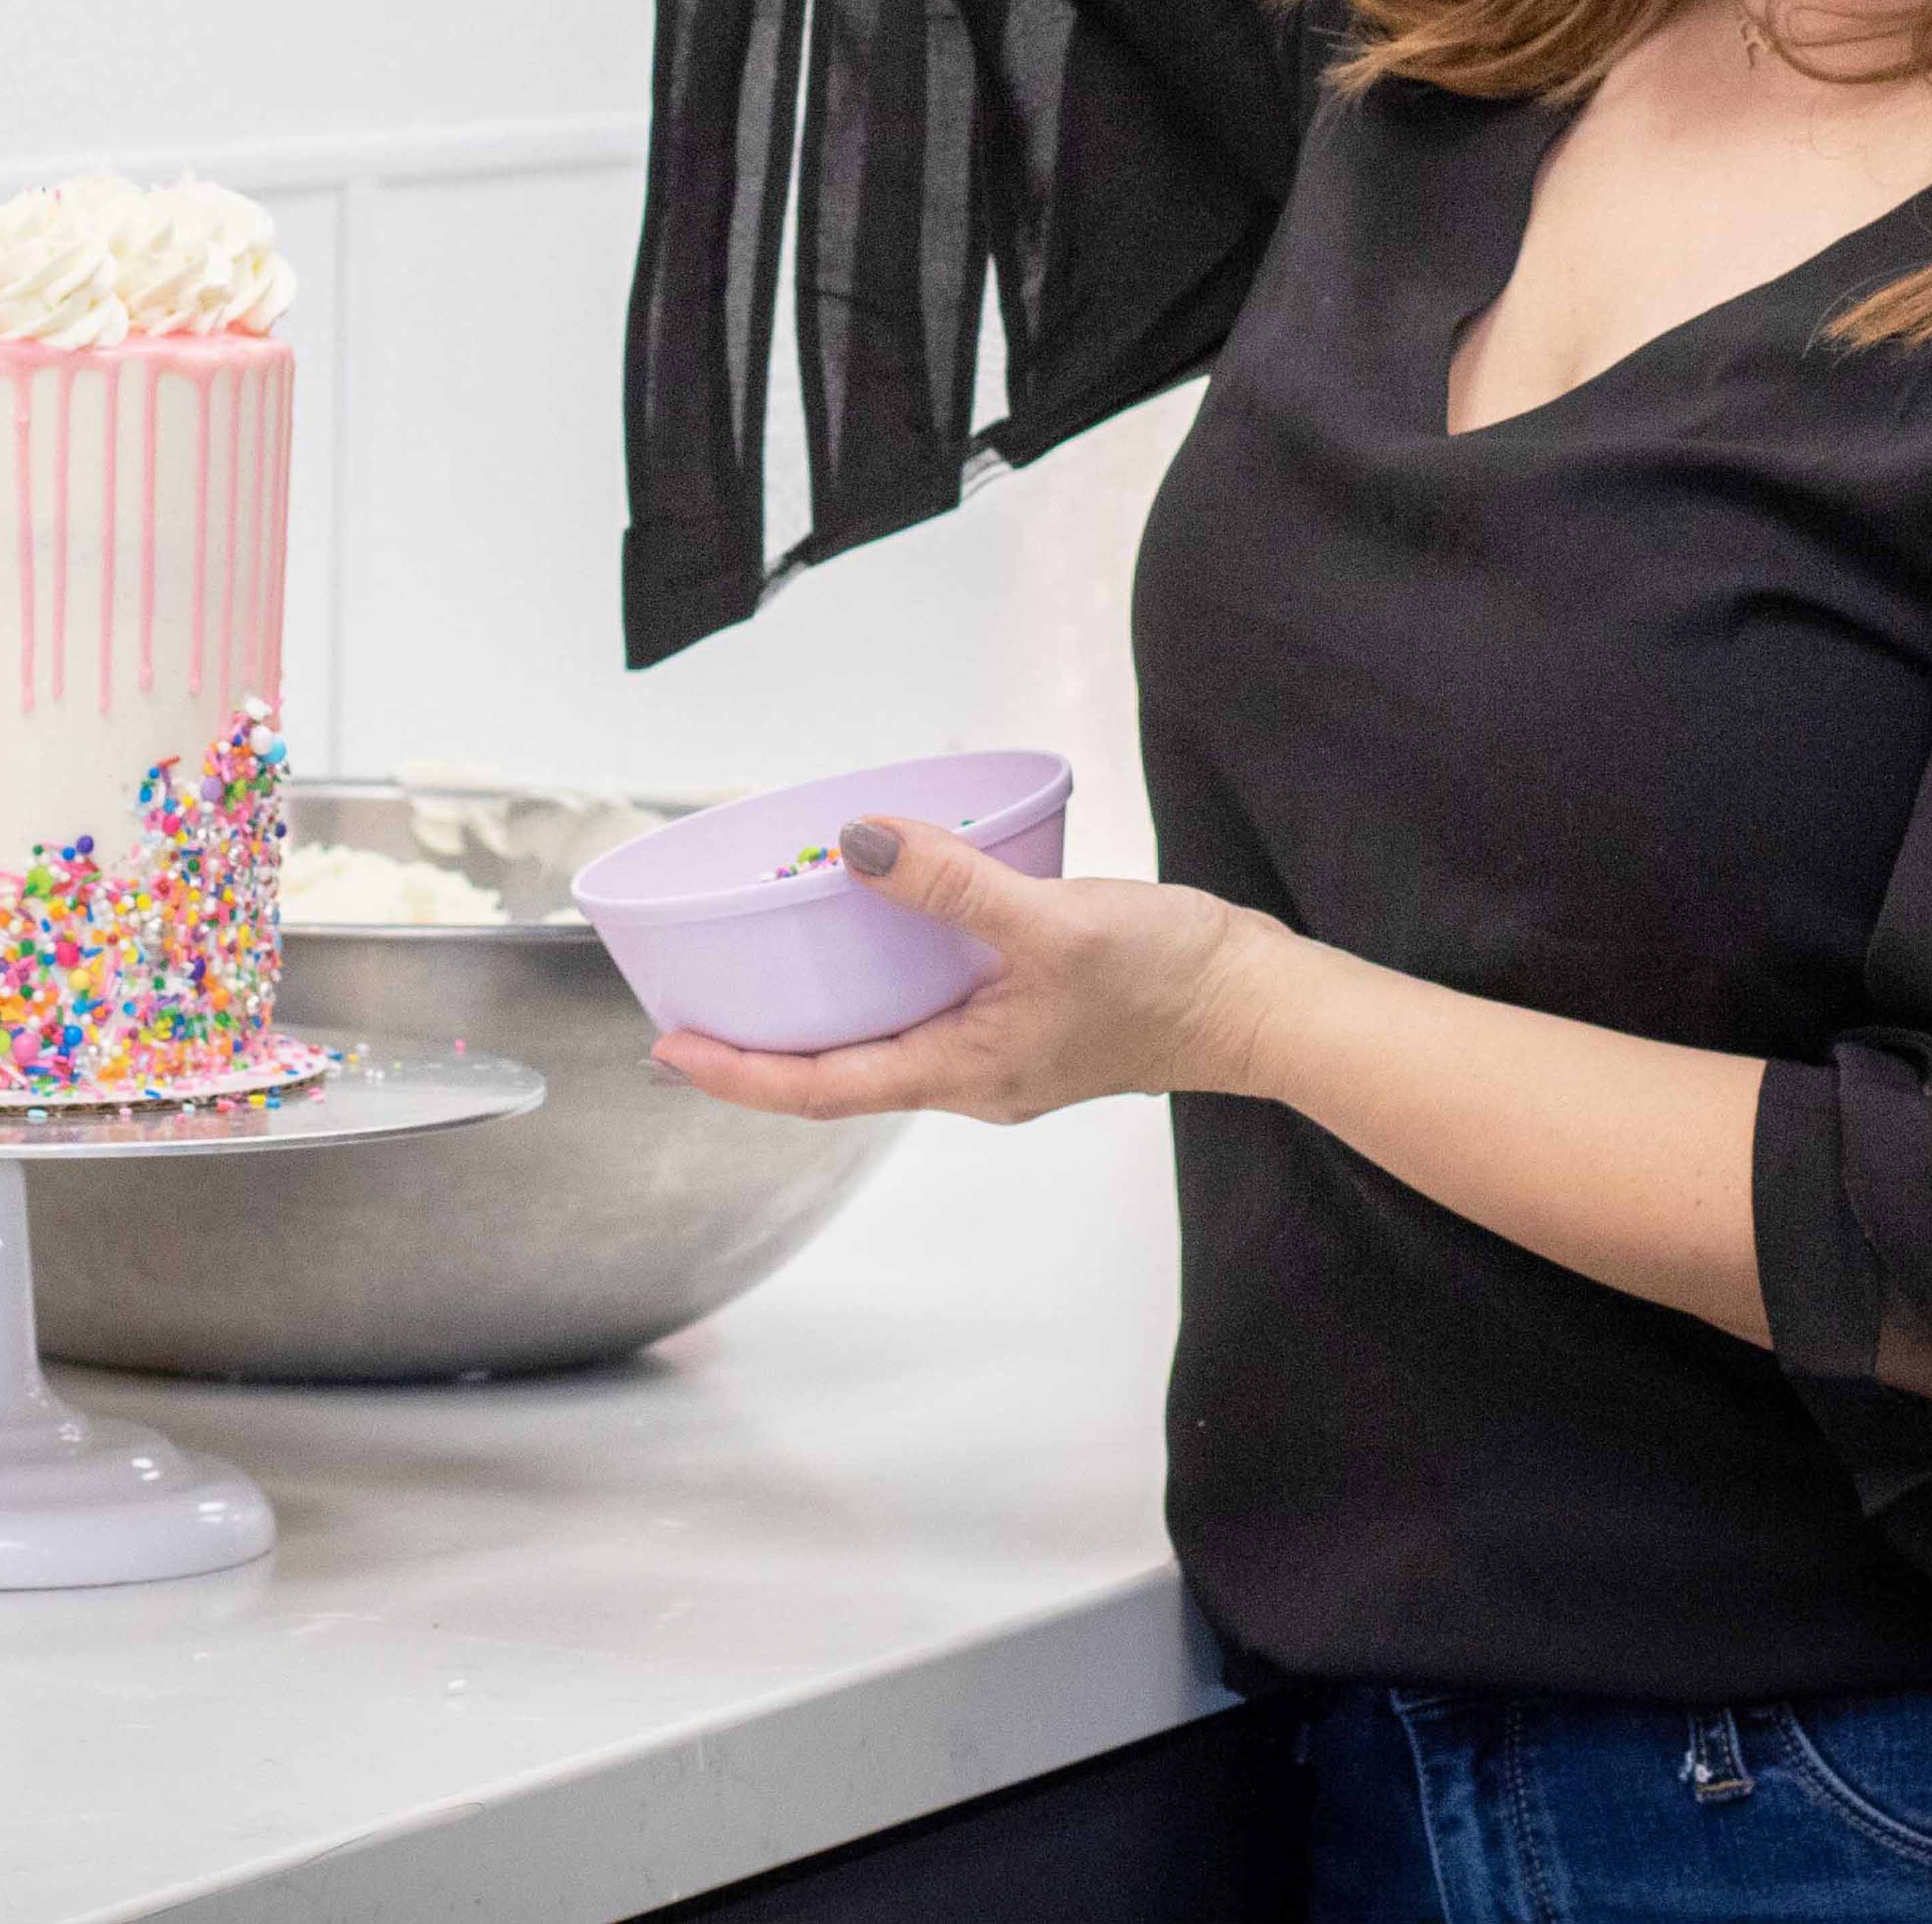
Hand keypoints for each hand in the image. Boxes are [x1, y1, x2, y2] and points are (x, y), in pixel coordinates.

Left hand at [649, 815, 1287, 1124]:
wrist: (1262, 1004)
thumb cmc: (1172, 980)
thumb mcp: (1052, 922)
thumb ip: (953, 882)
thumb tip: (858, 842)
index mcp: (965, 1070)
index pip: (821, 1089)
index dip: (737, 1074)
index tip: (670, 1049)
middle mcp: (975, 1074)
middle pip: (841, 1073)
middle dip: (764, 1048)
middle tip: (696, 1008)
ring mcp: (1006, 1052)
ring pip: (889, 1038)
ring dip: (826, 1013)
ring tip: (771, 964)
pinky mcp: (1035, 1021)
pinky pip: (936, 1007)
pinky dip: (892, 977)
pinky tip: (893, 924)